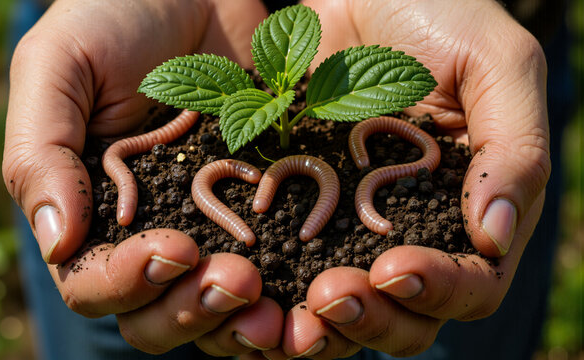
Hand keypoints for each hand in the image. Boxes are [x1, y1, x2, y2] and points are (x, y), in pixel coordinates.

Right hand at [3, 0, 283, 354]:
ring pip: (219, 303)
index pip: (95, 281)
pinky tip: (317, 283)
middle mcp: (149, 229)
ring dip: (245, 317)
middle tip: (238, 281)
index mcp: (90, 212)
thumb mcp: (60, 68)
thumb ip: (41, 152)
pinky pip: (279, 260)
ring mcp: (210, 221)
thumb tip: (57, 244)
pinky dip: (294, 283)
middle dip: (195, 310)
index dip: (129, 283)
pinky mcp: (262, 203)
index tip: (173, 249)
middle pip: (160, 311)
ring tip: (278, 303)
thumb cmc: (112, 16)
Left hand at [251, 0, 548, 356]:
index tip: (394, 270)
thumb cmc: (442, 17)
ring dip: (318, 320)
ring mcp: (352, 223)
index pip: (472, 282)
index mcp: (470, 209)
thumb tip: (497, 239)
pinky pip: (287, 261)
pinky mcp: (302, 205)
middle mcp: (413, 229)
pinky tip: (249, 279)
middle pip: (403, 313)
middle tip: (329, 296)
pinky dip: (272, 285)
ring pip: (343, 305)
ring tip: (288, 310)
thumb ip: (513, 150)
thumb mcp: (496, 66)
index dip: (439, 290)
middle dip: (370, 316)